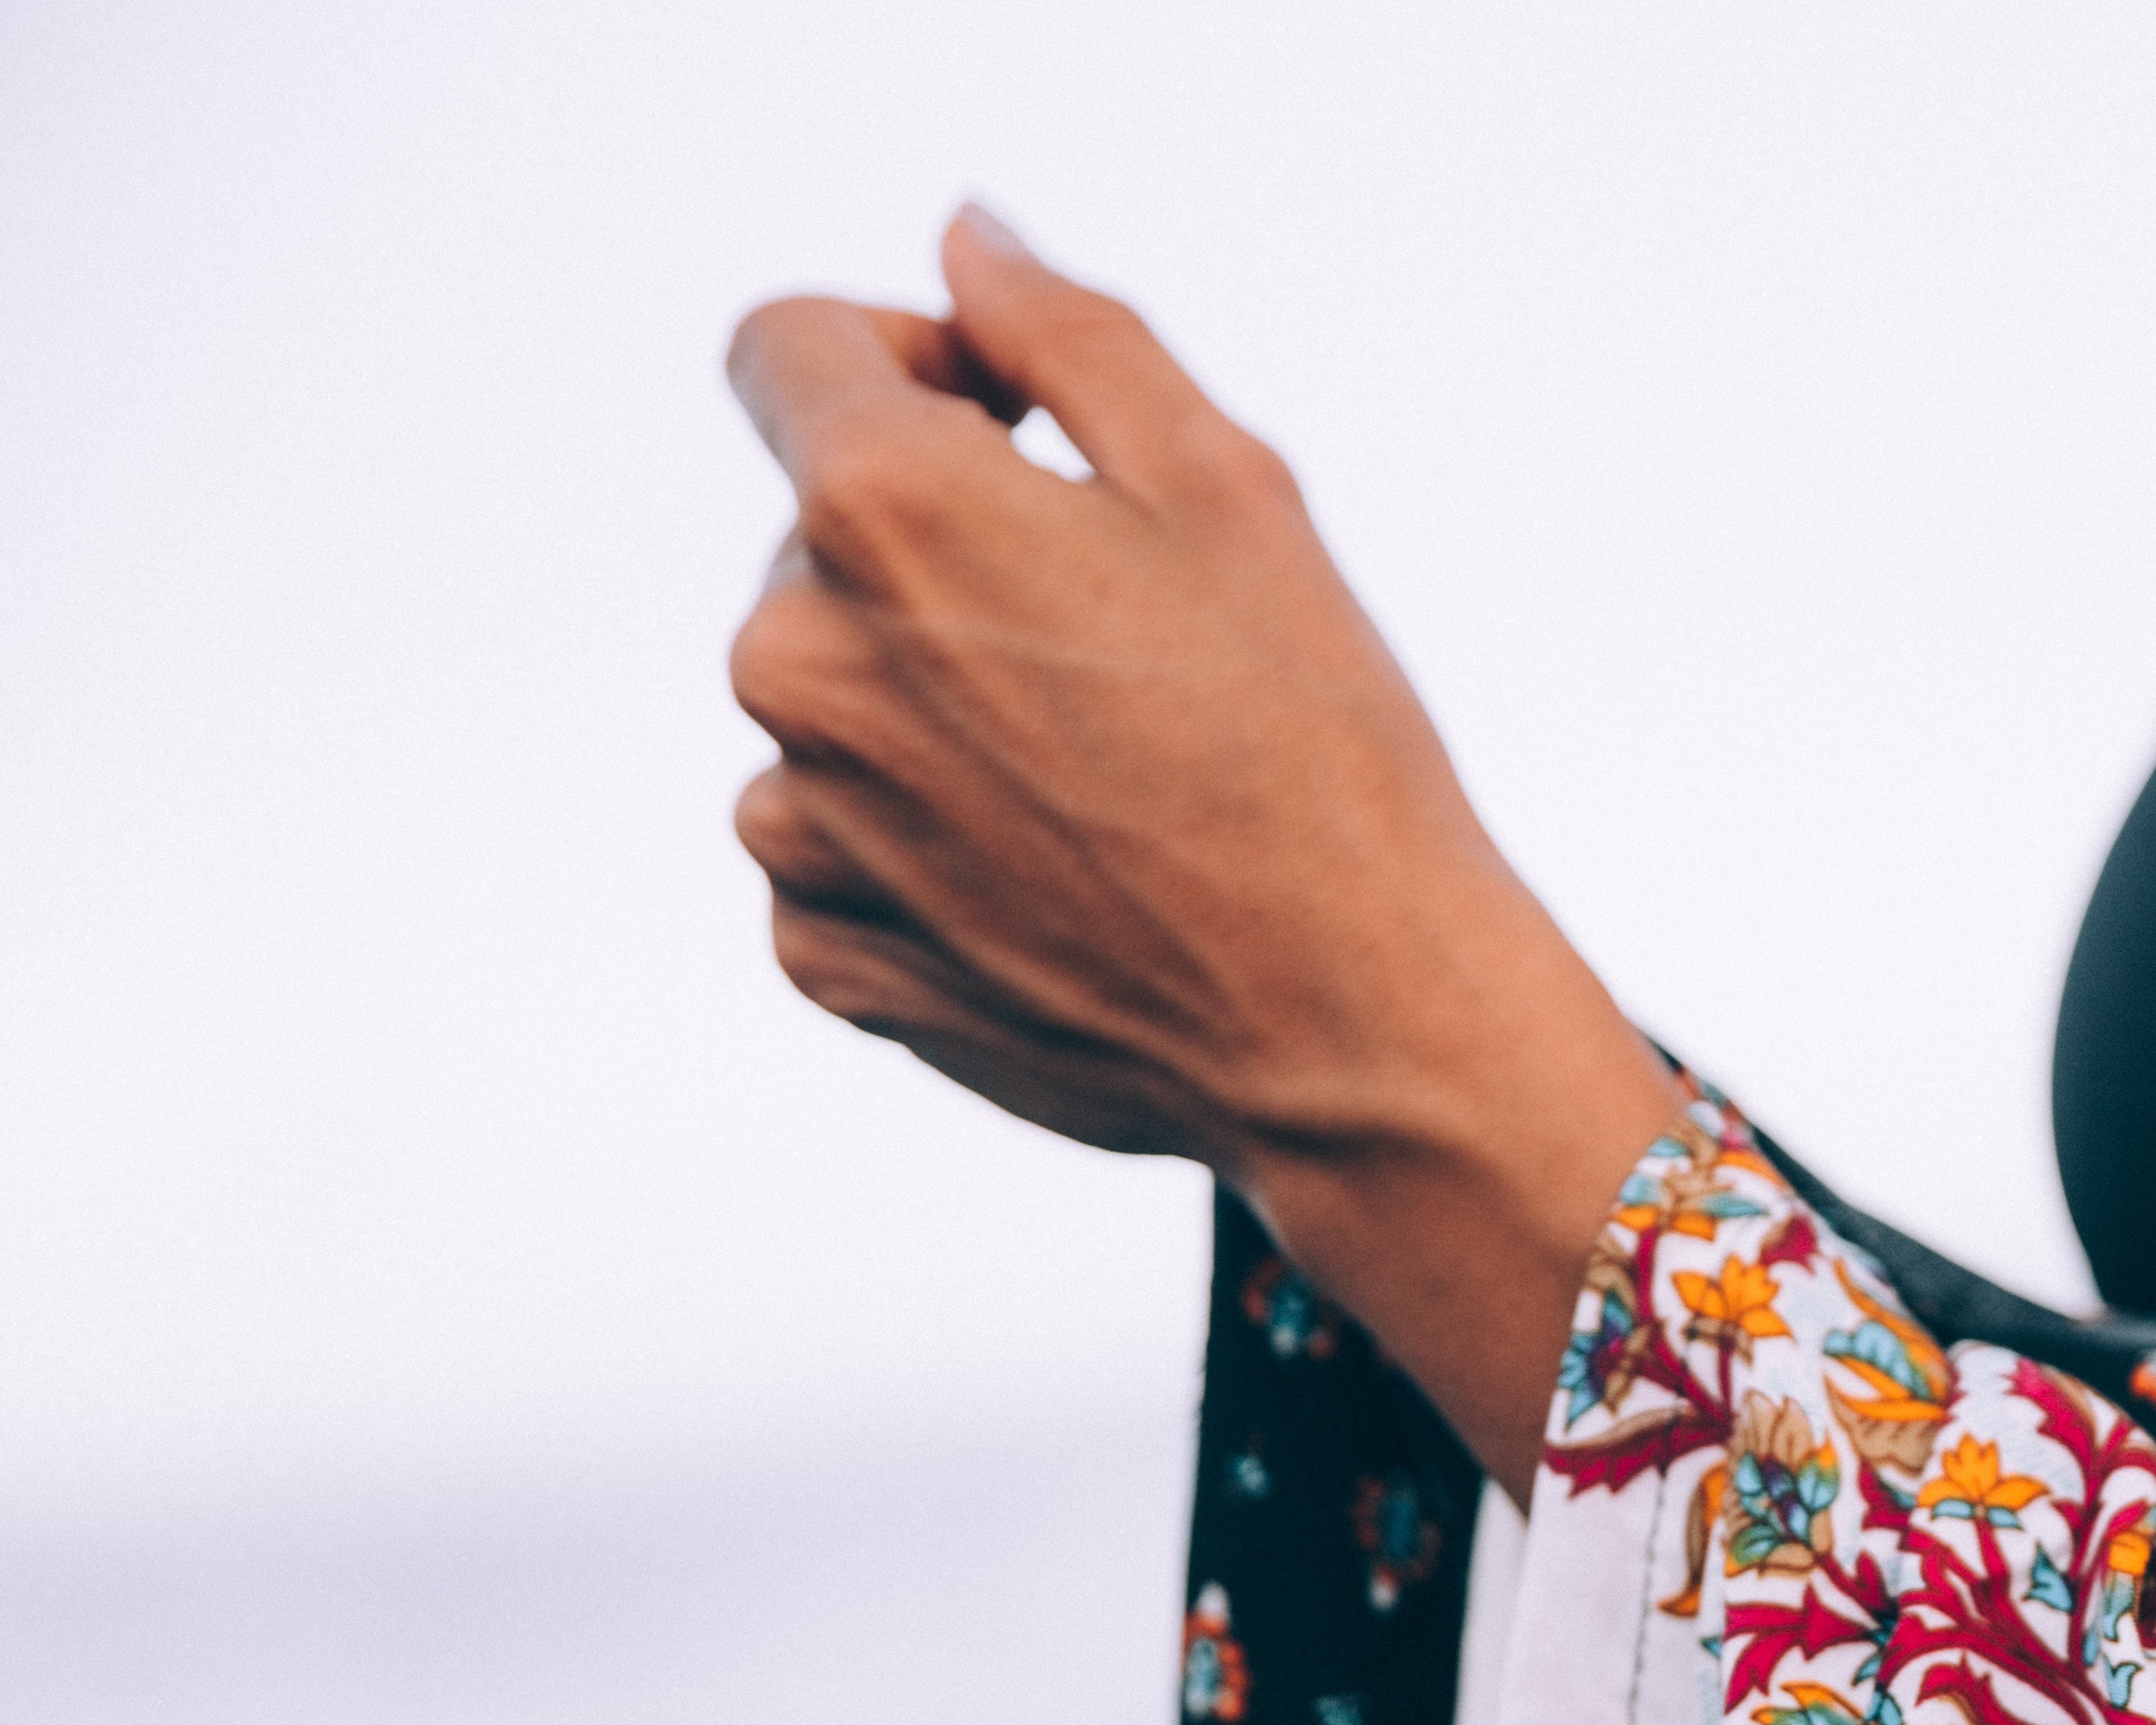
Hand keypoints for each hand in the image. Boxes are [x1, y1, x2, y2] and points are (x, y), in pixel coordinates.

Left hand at [725, 207, 1675, 1477]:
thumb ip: (1067, 334)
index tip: (1008, 429)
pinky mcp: (830, 953)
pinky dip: (929, 848)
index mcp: (882, 512)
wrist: (1357, 1028)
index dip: (904, 362)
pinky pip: (841, 853)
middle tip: (1124, 651)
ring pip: (832, 704)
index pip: (785, 348)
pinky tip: (1067, 876)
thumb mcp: (1229, 484)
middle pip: (819, 543)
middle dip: (943, 561)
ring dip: (935, 711)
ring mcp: (801, 824)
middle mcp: (797, 662)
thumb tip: (965, 253)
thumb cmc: (1320, 754)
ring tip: (1103, 782)